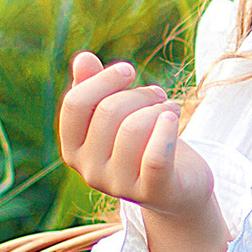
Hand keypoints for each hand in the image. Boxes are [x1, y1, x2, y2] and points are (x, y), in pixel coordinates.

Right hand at [57, 50, 214, 221]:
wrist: (178, 189)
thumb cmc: (143, 144)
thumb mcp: (118, 115)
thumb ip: (95, 88)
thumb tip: (83, 59)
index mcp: (74, 149)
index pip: (75, 104)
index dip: (103, 80)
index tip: (129, 71)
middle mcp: (90, 171)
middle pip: (109, 111)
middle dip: (139, 94)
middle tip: (158, 96)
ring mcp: (119, 185)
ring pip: (133, 127)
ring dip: (158, 108)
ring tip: (170, 109)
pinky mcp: (153, 192)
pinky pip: (155, 157)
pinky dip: (166, 130)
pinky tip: (173, 118)